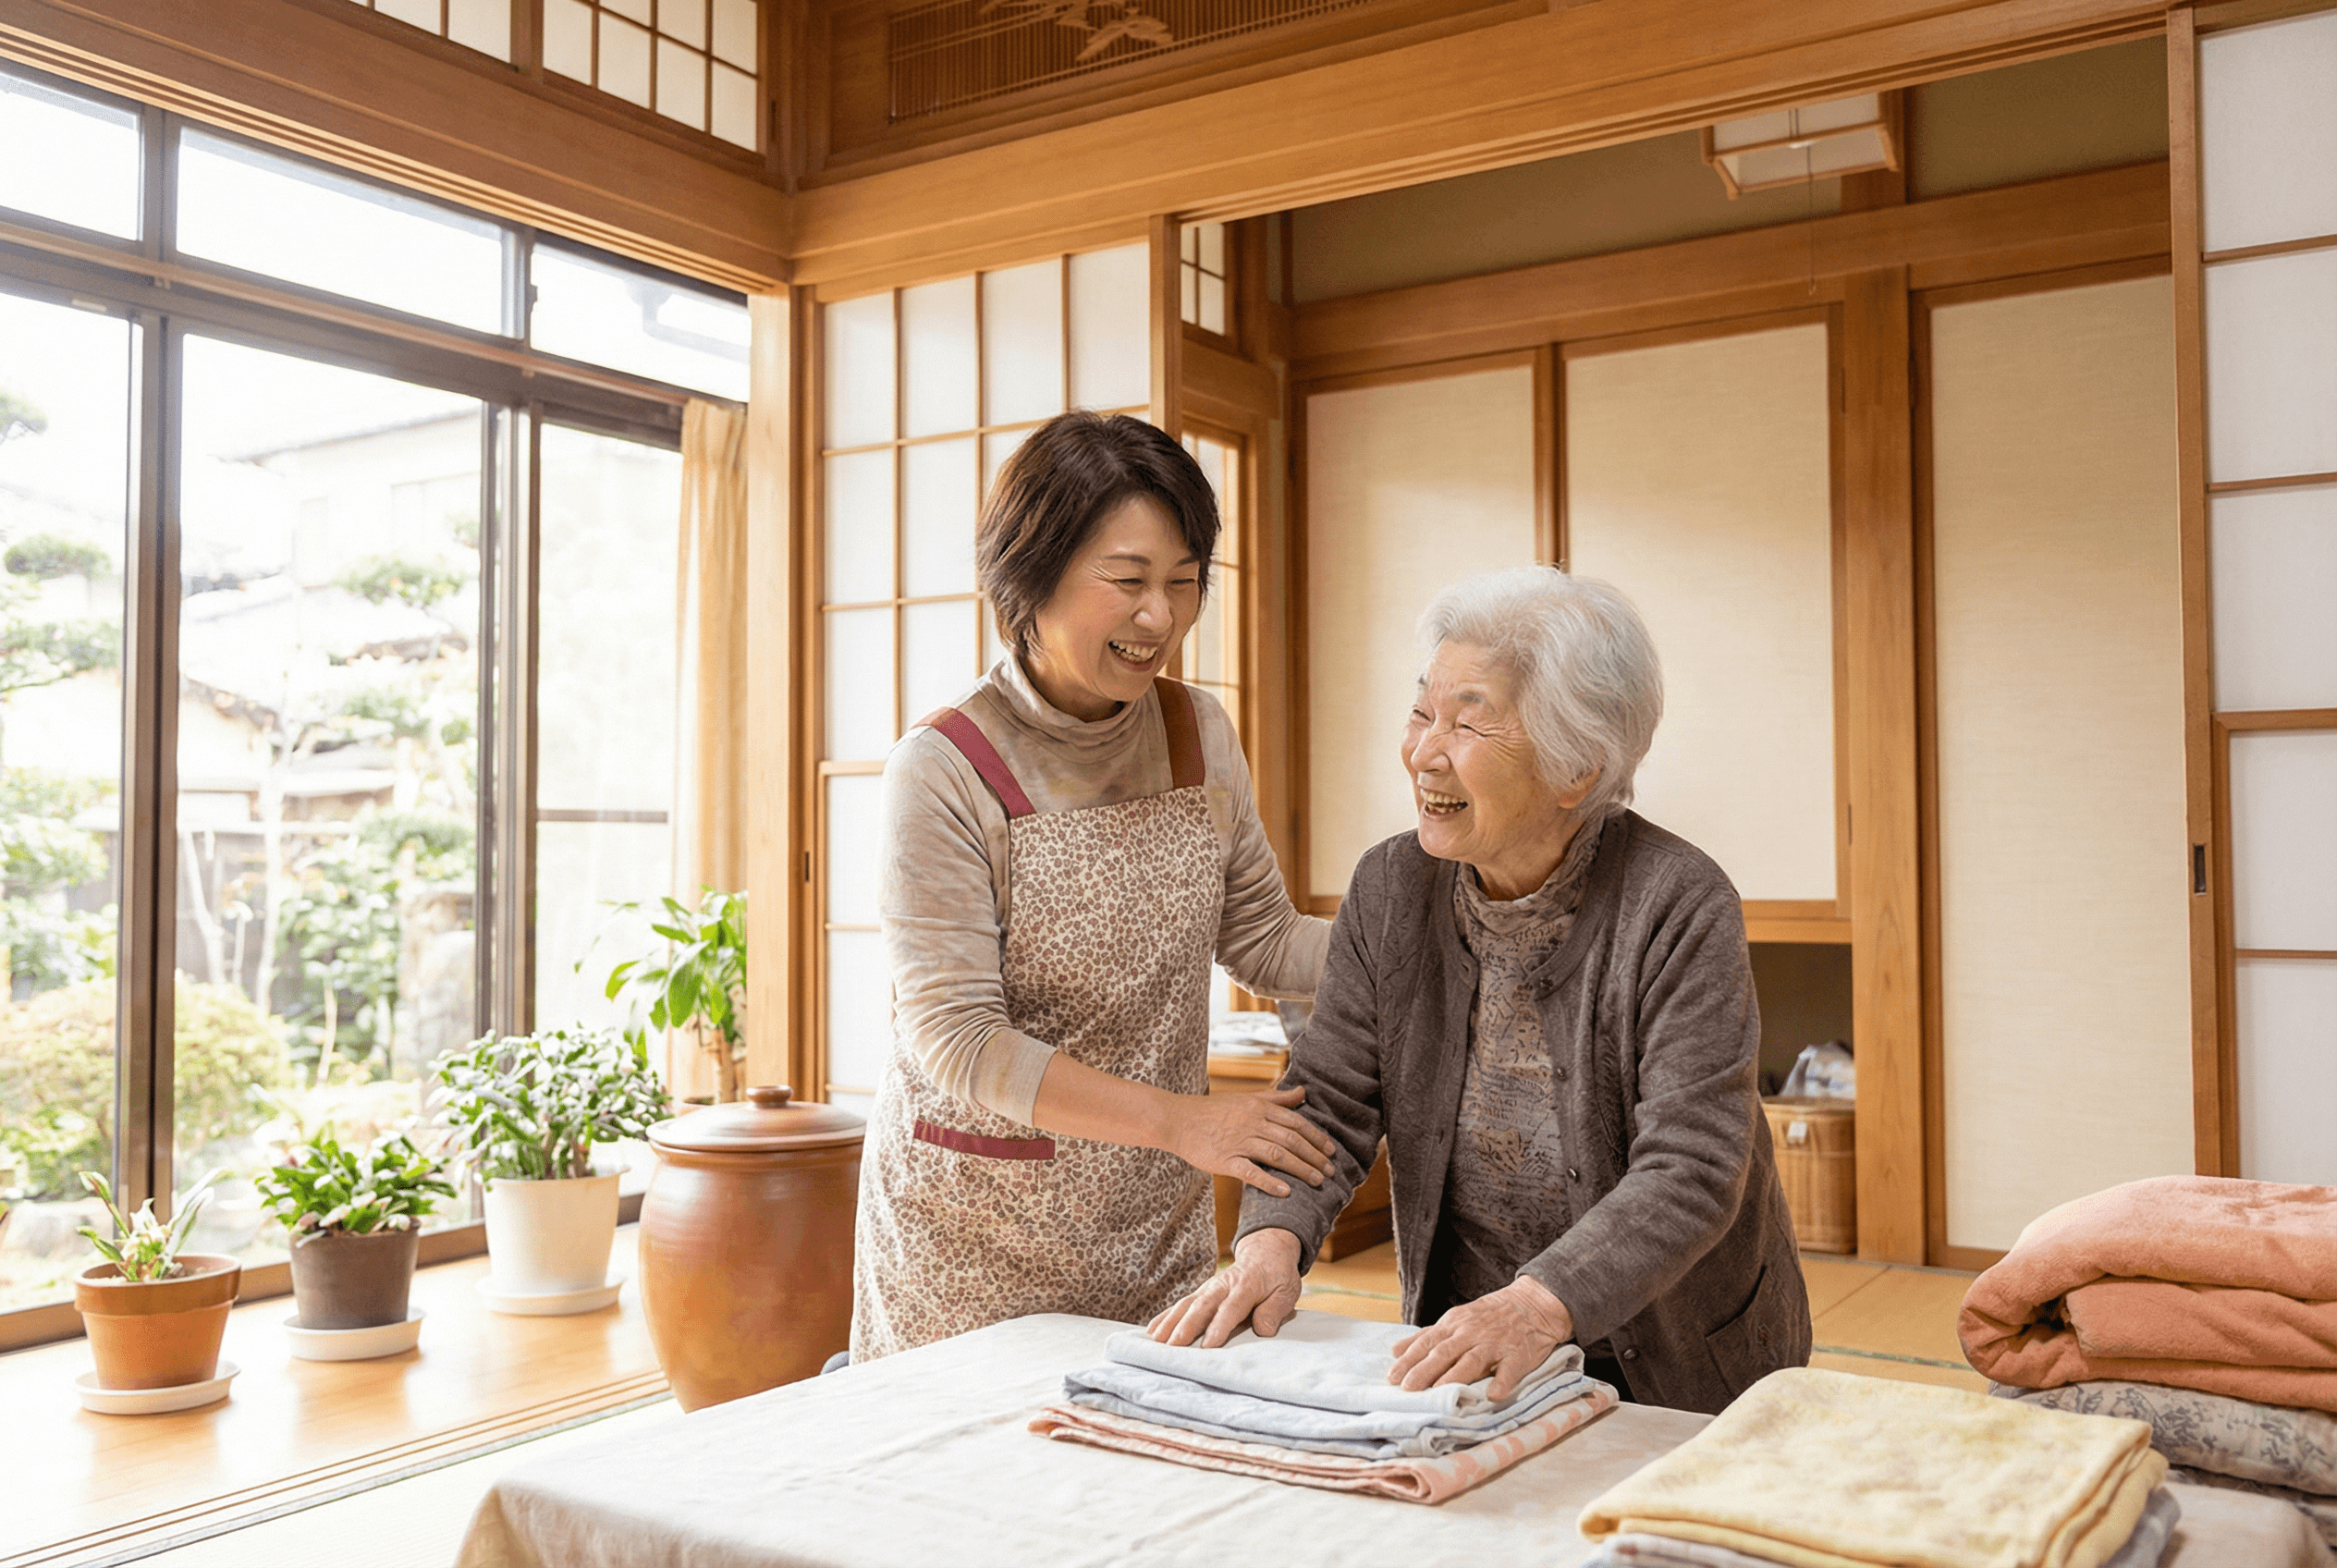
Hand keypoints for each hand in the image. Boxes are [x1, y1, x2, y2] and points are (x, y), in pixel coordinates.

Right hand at [1148, 1228, 1303, 1345]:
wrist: (1266, 1252)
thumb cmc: (1277, 1276)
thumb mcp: (1286, 1291)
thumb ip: (1274, 1310)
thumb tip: (1263, 1331)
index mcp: (1246, 1285)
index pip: (1230, 1308)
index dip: (1219, 1326)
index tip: (1208, 1345)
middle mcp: (1222, 1285)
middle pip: (1202, 1306)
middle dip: (1186, 1326)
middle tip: (1173, 1346)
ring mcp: (1209, 1288)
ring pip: (1186, 1304)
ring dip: (1170, 1323)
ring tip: (1156, 1342)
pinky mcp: (1201, 1293)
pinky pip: (1181, 1304)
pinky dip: (1166, 1317)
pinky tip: (1152, 1331)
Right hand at [1162, 1087, 1336, 1196]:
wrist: (1178, 1120)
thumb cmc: (1212, 1109)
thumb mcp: (1245, 1098)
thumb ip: (1276, 1097)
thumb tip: (1303, 1091)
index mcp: (1258, 1107)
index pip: (1295, 1122)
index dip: (1316, 1137)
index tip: (1331, 1150)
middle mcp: (1252, 1123)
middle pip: (1291, 1139)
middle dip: (1314, 1156)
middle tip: (1331, 1171)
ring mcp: (1238, 1142)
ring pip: (1277, 1155)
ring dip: (1301, 1169)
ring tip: (1318, 1181)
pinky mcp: (1225, 1160)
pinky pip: (1251, 1172)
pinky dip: (1269, 1182)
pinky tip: (1286, 1192)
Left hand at [1388, 1276, 1573, 1402]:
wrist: (1532, 1304)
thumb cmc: (1489, 1316)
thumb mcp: (1455, 1319)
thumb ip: (1426, 1336)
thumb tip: (1395, 1350)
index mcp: (1454, 1325)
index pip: (1426, 1344)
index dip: (1409, 1361)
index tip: (1392, 1378)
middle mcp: (1471, 1333)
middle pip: (1444, 1353)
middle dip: (1424, 1370)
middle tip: (1408, 1389)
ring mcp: (1495, 1344)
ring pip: (1472, 1360)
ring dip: (1455, 1376)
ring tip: (1439, 1392)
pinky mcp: (1518, 1355)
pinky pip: (1509, 1370)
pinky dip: (1502, 1382)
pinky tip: (1493, 1395)